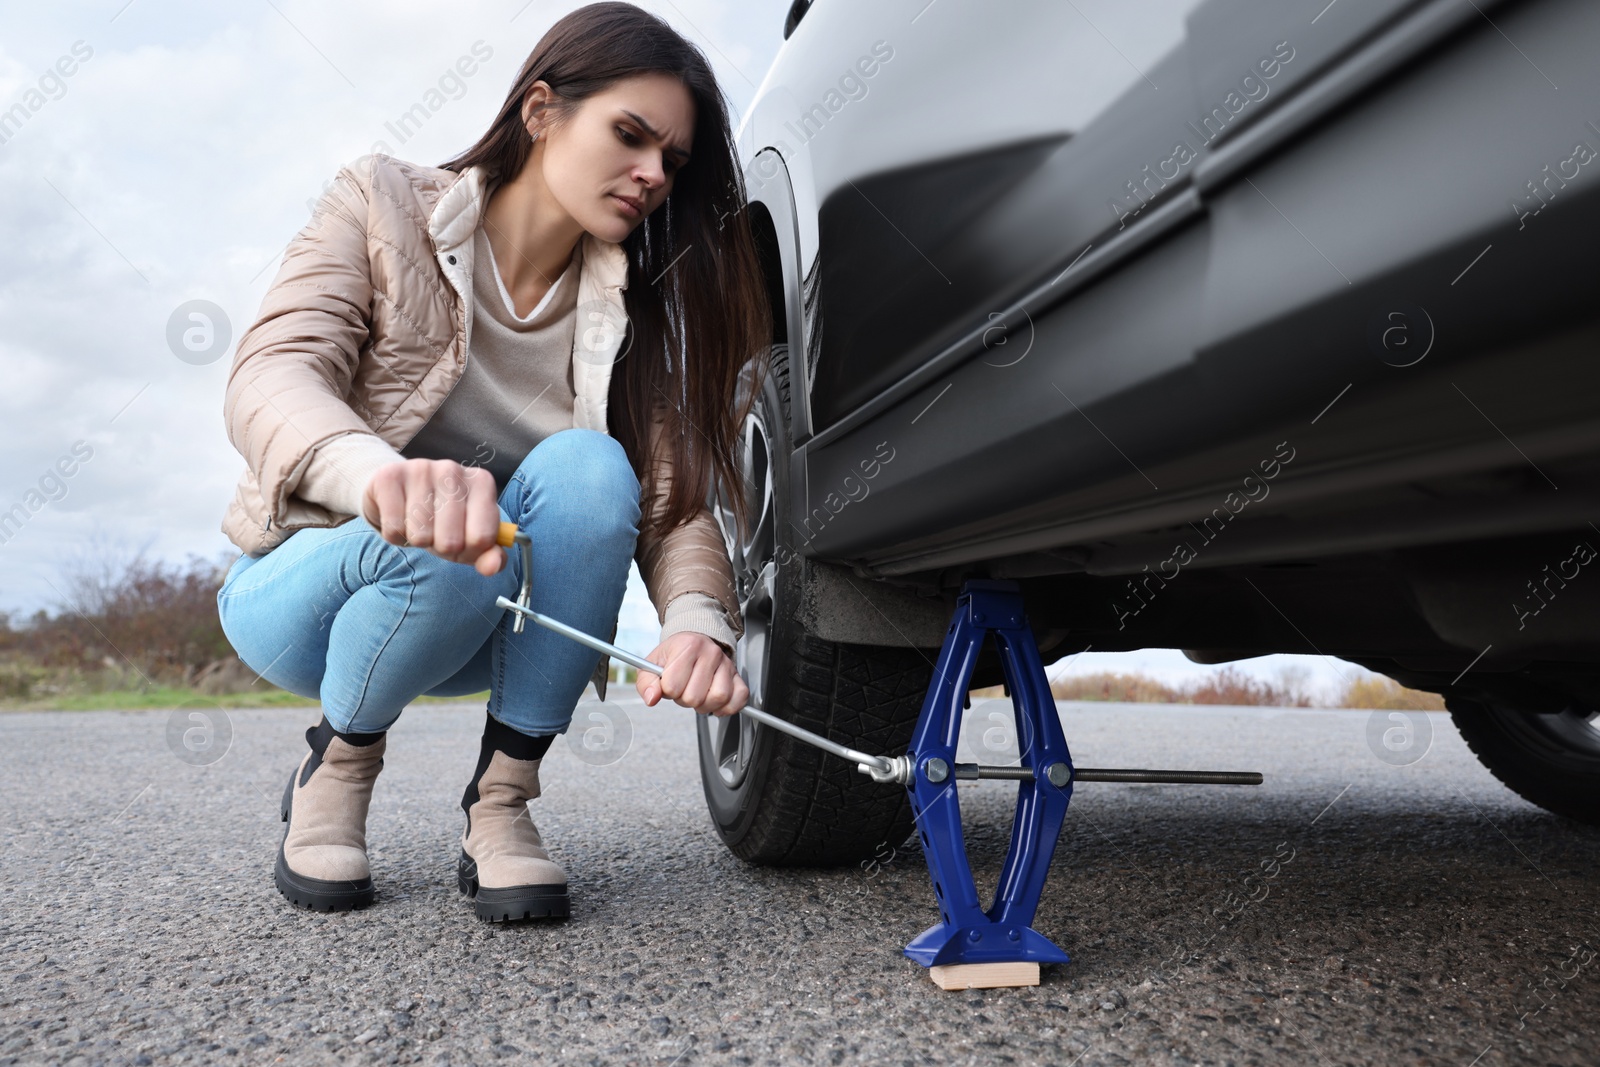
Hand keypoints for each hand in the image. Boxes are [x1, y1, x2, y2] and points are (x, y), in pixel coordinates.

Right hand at [361, 459, 504, 575]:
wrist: (395, 494)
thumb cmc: (439, 520)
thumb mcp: (468, 540)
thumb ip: (488, 555)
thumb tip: (492, 567)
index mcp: (481, 483)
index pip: (483, 537)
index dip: (469, 551)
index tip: (462, 542)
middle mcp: (453, 470)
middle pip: (450, 541)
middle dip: (440, 547)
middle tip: (435, 532)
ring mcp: (420, 468)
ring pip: (420, 535)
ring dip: (416, 540)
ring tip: (416, 524)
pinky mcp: (389, 475)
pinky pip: (394, 528)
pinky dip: (394, 535)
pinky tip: (398, 518)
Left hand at [636, 632, 748, 716]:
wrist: (695, 640)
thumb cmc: (674, 654)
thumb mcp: (652, 664)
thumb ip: (646, 682)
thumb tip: (651, 698)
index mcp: (687, 646)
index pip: (673, 686)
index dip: (668, 691)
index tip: (670, 683)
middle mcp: (710, 653)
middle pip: (695, 696)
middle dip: (685, 700)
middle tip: (684, 690)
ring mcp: (726, 664)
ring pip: (719, 698)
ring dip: (706, 706)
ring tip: (699, 696)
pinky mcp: (737, 675)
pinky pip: (739, 697)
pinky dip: (728, 707)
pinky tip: (716, 704)